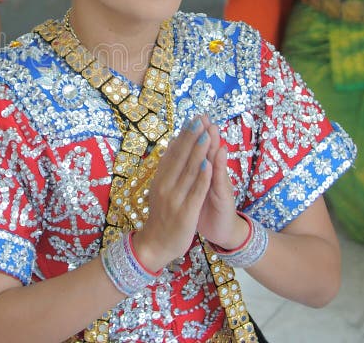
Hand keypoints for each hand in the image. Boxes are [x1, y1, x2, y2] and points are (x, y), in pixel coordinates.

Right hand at [133, 115, 212, 271]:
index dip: (184, 136)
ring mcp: (175, 199)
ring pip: (188, 170)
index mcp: (160, 179)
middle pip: (180, 157)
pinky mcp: (185, 212)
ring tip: (207, 134)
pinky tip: (208, 164)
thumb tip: (172, 145)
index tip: (193, 119)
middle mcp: (165, 186)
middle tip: (200, 119)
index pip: (172, 153)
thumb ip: (167, 169)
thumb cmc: (161, 216)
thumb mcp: (160, 190)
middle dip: (192, 137)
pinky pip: (195, 191)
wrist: (155, 245)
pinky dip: (202, 177)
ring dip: (198, 151)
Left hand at [195, 118, 246, 248]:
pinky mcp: (226, 196)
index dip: (194, 135)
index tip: (189, 117)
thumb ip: (191, 171)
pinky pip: (221, 179)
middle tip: (202, 116)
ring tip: (212, 127)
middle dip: (205, 133)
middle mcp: (214, 174)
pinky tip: (218, 153)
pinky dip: (219, 165)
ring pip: (216, 161)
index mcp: (203, 172)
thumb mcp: (194, 188)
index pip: (197, 151)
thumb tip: (178, 151)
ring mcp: (221, 184)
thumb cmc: (206, 208)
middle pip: (208, 151)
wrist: (221, 231)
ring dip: (215, 143)